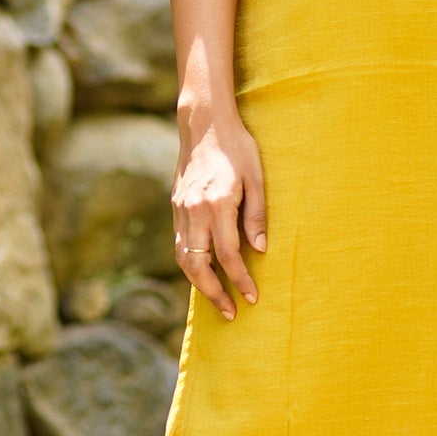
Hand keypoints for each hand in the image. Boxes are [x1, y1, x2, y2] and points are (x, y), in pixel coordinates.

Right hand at [172, 112, 265, 320]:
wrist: (204, 123)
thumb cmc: (237, 147)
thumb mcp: (257, 177)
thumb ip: (257, 216)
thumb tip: (260, 251)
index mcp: (217, 203)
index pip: (228, 254)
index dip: (240, 279)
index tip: (252, 296)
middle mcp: (194, 210)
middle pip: (198, 264)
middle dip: (214, 292)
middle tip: (231, 312)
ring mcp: (181, 209)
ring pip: (183, 258)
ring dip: (199, 283)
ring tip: (217, 299)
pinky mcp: (175, 206)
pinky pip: (179, 244)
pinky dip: (190, 264)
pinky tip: (205, 272)